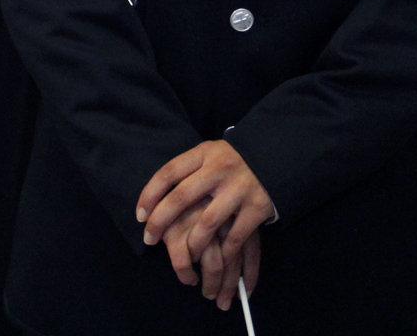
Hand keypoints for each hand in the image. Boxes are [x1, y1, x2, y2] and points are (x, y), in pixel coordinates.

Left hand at [137, 140, 272, 308]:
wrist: (277, 156)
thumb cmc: (234, 160)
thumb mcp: (211, 154)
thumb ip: (190, 170)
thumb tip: (155, 199)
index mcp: (205, 154)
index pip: (169, 173)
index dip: (150, 195)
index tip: (139, 216)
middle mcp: (219, 169)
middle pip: (181, 198)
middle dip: (159, 222)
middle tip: (148, 239)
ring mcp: (239, 189)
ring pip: (206, 224)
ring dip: (192, 245)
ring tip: (187, 256)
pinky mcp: (257, 208)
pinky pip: (234, 239)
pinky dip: (222, 255)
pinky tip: (216, 262)